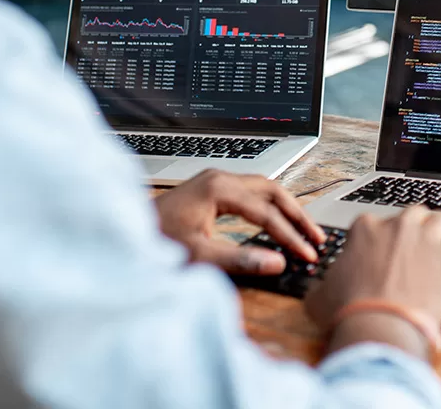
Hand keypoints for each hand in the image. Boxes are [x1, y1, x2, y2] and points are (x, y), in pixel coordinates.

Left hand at [155, 170, 325, 275]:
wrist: (124, 231)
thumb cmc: (154, 240)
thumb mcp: (198, 255)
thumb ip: (240, 260)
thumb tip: (277, 263)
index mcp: (219, 189)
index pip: (267, 212)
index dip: (290, 236)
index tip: (307, 254)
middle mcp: (219, 178)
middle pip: (272, 190)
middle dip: (297, 215)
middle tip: (316, 238)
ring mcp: (214, 181)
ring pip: (263, 188)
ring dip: (286, 208)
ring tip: (304, 230)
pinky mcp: (210, 189)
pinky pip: (250, 192)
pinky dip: (269, 206)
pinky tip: (276, 221)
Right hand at [305, 206, 440, 339]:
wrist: (379, 329)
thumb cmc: (348, 312)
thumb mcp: (319, 295)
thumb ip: (322, 283)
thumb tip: (320, 287)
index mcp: (365, 228)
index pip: (376, 223)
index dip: (379, 241)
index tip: (380, 258)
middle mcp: (398, 226)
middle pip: (412, 214)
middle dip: (412, 230)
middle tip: (409, 254)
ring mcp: (426, 238)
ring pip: (440, 220)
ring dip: (437, 234)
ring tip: (433, 254)